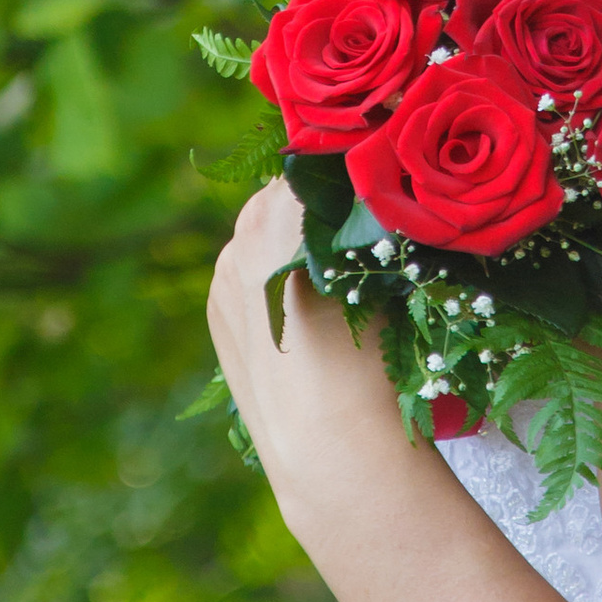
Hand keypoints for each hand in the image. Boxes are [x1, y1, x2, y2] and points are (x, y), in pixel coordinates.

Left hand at [207, 178, 414, 516]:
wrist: (329, 446)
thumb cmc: (374, 359)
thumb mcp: (385, 270)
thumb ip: (370, 213)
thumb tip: (372, 181)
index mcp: (286, 213)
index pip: (322, 155)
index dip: (352, 164)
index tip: (378, 177)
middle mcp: (244, 232)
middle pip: (287, 185)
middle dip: (320, 198)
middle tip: (362, 224)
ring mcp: (223, 270)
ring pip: (262, 224)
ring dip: (292, 232)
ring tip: (333, 270)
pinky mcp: (216, 304)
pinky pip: (245, 264)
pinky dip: (270, 269)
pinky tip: (302, 303)